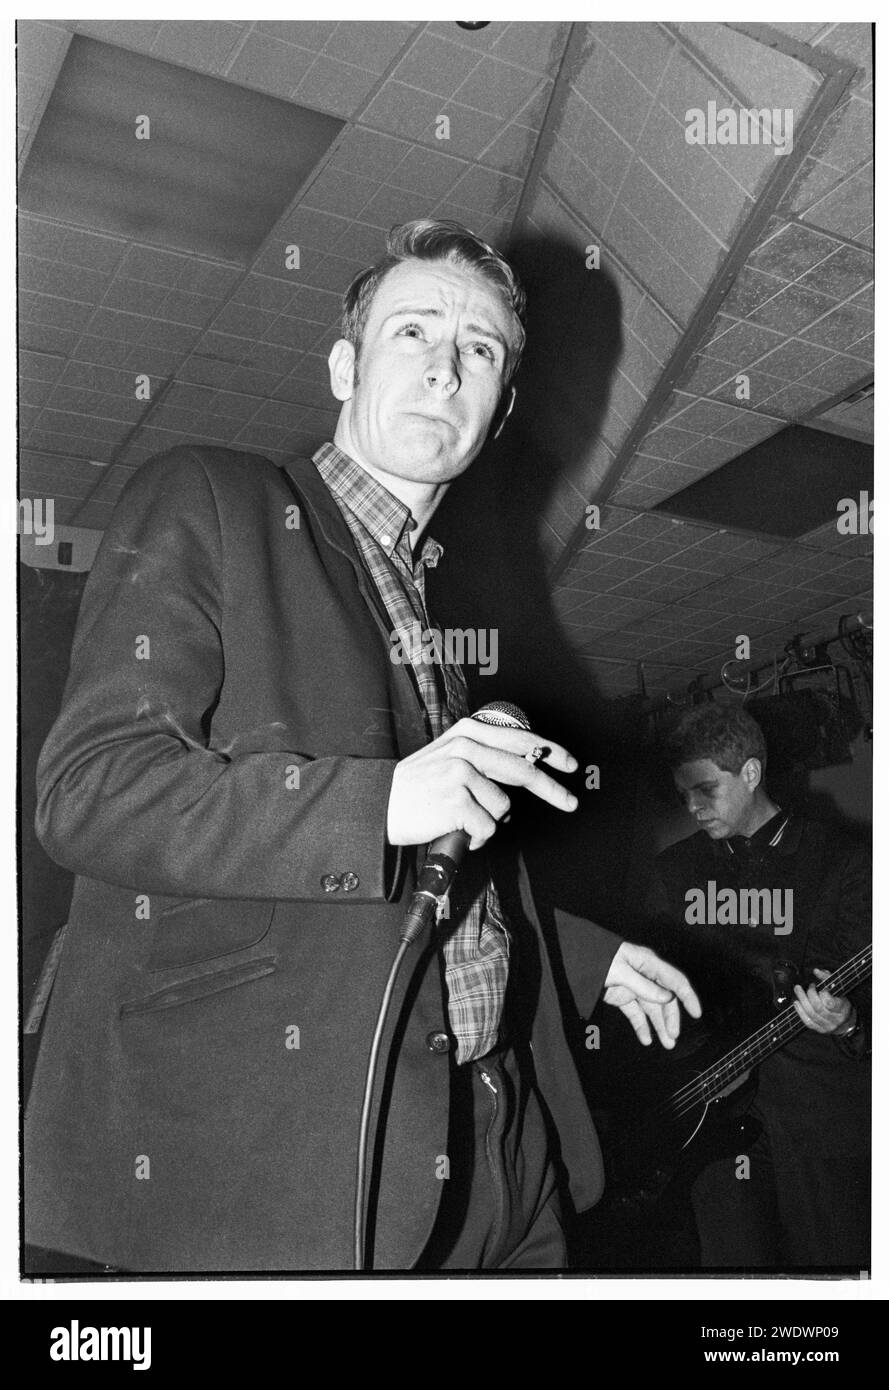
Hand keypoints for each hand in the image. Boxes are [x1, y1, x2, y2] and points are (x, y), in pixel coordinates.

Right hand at [386, 716, 577, 848]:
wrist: (380, 805)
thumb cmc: (419, 786)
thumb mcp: (449, 755)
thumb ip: (484, 754)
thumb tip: (526, 765)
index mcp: (467, 731)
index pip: (519, 739)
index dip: (550, 752)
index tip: (570, 765)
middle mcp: (466, 747)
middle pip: (524, 770)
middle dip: (553, 790)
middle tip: (571, 803)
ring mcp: (461, 773)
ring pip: (503, 807)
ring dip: (488, 822)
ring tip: (461, 819)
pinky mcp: (457, 801)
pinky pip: (487, 828)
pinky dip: (476, 838)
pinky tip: (456, 830)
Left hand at [603, 941, 701, 1048]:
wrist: (574, 958)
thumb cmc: (598, 958)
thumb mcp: (621, 972)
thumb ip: (644, 986)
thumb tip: (668, 998)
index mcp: (649, 963)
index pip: (675, 981)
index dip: (688, 997)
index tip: (696, 1013)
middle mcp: (645, 975)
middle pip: (665, 999)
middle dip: (671, 1018)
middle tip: (673, 1037)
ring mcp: (634, 986)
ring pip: (652, 1008)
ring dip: (659, 1026)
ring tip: (666, 1044)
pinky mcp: (622, 996)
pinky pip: (636, 1013)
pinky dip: (641, 1026)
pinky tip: (646, 1039)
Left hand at [793, 968, 852, 1033]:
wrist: (846, 1022)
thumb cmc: (841, 1003)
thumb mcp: (839, 990)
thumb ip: (828, 978)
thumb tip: (816, 971)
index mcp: (842, 1008)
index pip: (829, 1003)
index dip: (822, 994)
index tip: (819, 987)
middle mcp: (835, 1019)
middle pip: (818, 1008)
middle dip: (808, 995)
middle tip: (807, 986)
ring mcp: (827, 1026)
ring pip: (812, 1014)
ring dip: (802, 1001)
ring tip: (798, 990)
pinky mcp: (820, 1030)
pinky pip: (808, 1022)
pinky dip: (800, 1012)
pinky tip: (796, 1003)